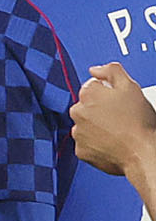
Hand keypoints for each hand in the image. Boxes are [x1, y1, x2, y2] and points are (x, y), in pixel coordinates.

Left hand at [74, 63, 155, 179]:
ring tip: (118, 129)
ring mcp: (78, 133)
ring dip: (98, 125)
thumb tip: (95, 69)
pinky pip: (87, 143)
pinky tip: (112, 141)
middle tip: (120, 114)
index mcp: (88, 94)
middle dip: (101, 108)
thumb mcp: (130, 86)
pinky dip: (97, 142)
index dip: (108, 92)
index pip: (93, 86)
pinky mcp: (81, 150)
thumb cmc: (138, 121)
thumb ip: (112, 71)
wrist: (141, 151)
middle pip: (87, 106)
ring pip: (87, 124)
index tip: (119, 100)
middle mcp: (78, 113)